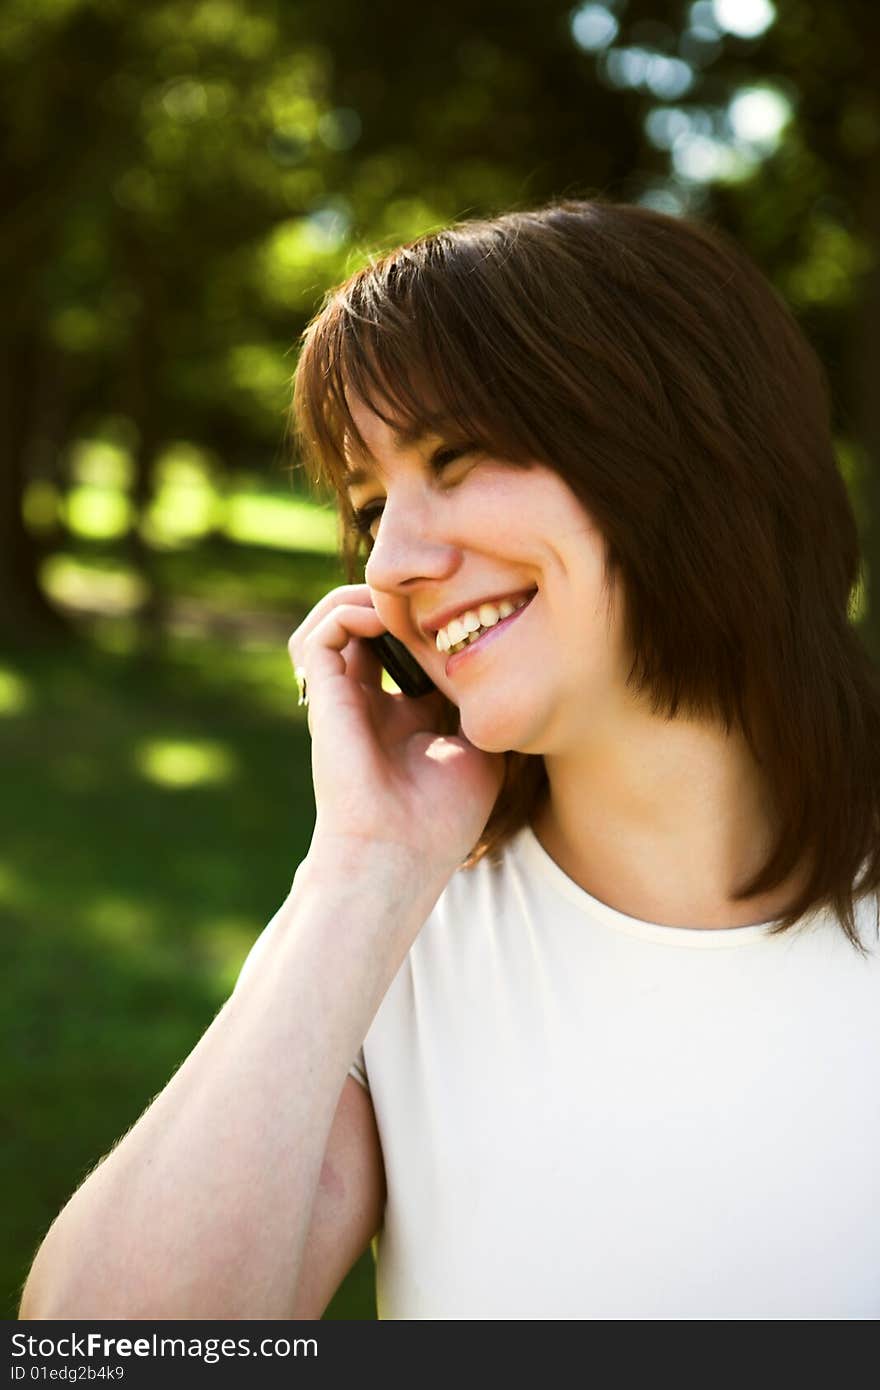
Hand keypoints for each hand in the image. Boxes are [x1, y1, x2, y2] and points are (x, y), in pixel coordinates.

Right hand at [288, 585, 506, 875]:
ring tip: (406, 600)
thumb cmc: (443, 816)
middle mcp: (369, 702)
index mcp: (403, 716)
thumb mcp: (479, 747)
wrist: (400, 852)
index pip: (407, 649)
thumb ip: (475, 699)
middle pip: (370, 627)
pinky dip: (349, 613)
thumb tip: (490, 653)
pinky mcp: (324, 698)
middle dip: (400, 602)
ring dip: (369, 600)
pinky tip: (387, 621)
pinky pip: (321, 635)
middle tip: (436, 592)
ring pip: (336, 621)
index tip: (468, 609)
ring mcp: (343, 699)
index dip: (431, 623)